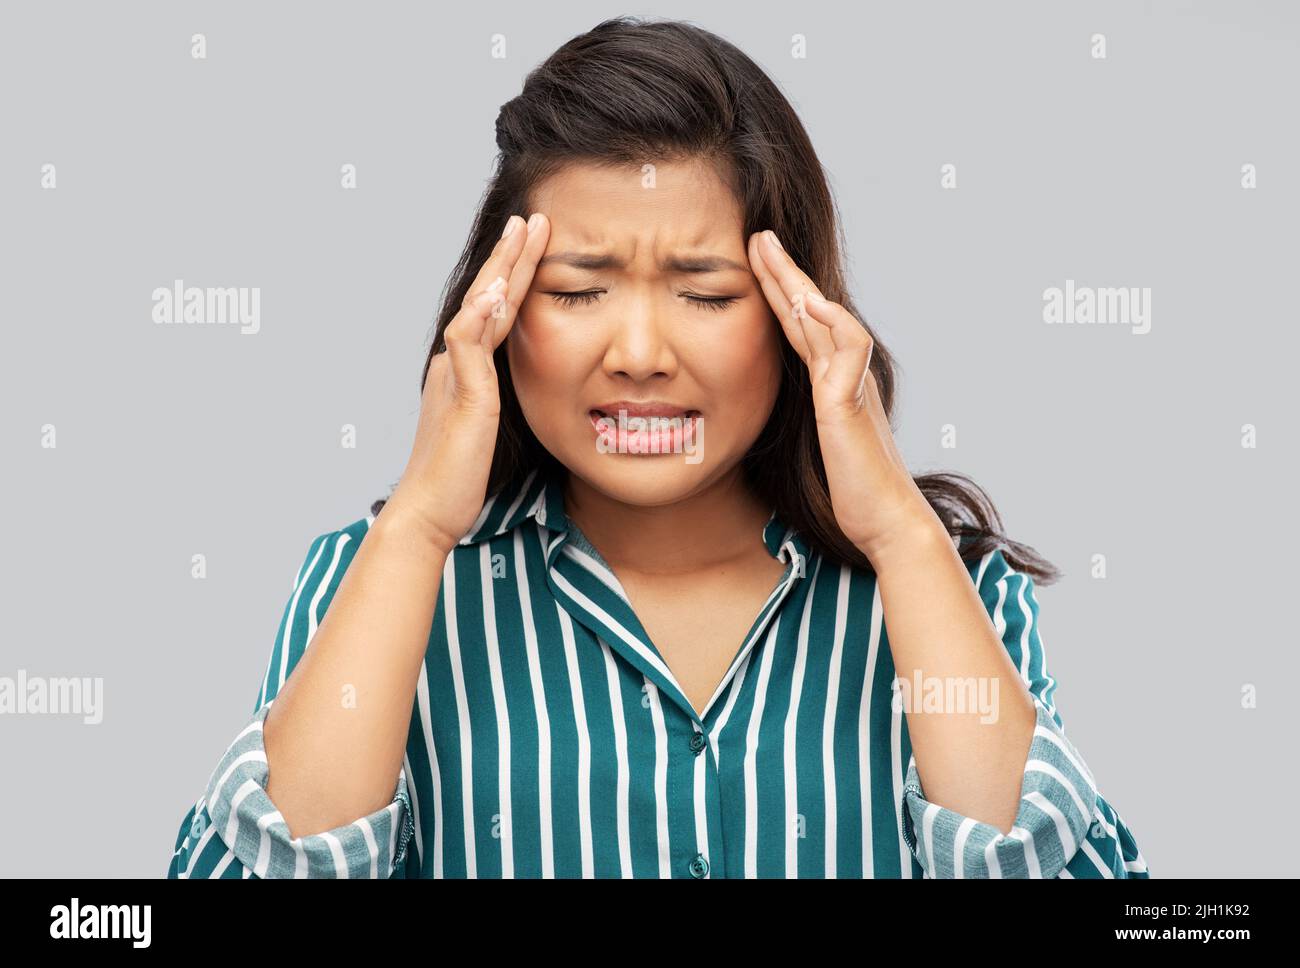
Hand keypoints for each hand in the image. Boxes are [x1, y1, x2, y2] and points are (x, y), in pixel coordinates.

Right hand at [387, 212, 550, 553]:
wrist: (430, 510)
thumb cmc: (461, 479)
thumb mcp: (489, 428)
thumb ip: (498, 399)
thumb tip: (519, 386)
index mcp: (466, 369)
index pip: (496, 312)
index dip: (515, 276)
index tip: (535, 242)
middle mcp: (455, 364)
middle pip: (487, 298)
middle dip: (512, 256)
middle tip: (533, 217)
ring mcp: (456, 376)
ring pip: (478, 309)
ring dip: (501, 269)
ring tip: (523, 233)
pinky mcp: (462, 396)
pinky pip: (468, 346)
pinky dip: (481, 316)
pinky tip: (497, 291)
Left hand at [747, 229, 942, 562]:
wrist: (886, 521)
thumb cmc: (853, 492)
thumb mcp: (818, 445)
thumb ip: (809, 417)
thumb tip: (776, 409)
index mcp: (830, 384)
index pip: (799, 327)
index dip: (777, 293)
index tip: (753, 261)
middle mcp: (843, 376)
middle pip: (809, 312)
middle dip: (782, 272)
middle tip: (758, 235)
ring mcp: (850, 386)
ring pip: (824, 320)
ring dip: (797, 282)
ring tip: (770, 250)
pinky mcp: (851, 405)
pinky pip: (846, 352)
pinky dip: (830, 322)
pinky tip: (808, 302)